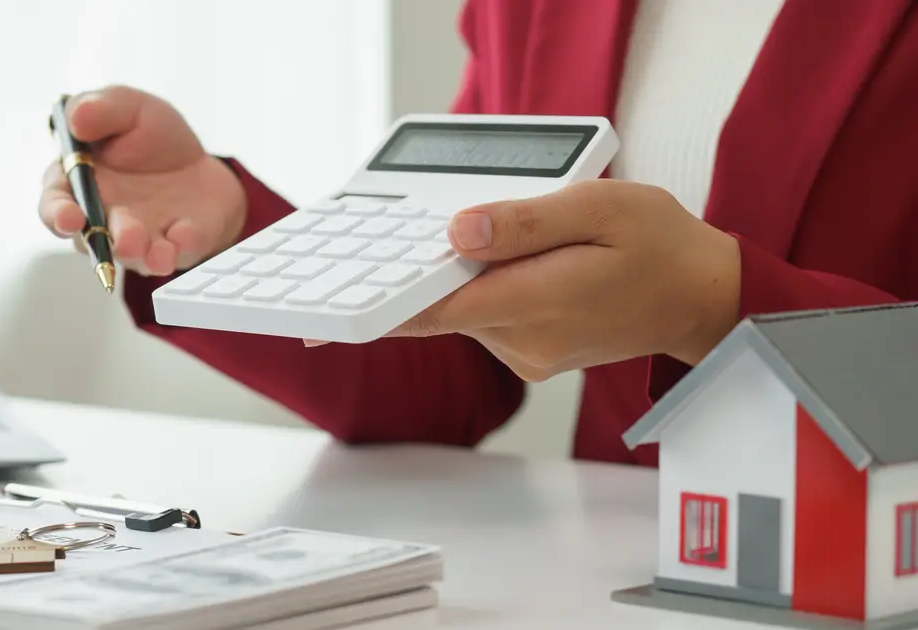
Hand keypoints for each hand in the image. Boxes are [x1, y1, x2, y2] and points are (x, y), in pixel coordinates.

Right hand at [38, 86, 248, 274]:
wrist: (202, 163)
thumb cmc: (153, 138)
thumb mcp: (130, 108)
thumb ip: (102, 108)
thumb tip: (77, 118)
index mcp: (80, 183)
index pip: (55, 204)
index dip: (58, 213)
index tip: (69, 217)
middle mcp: (103, 217)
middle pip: (91, 238)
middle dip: (103, 241)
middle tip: (120, 239)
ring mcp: (139, 237)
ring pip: (132, 253)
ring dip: (139, 252)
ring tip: (151, 249)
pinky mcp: (174, 247)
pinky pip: (176, 252)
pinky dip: (180, 247)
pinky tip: (185, 234)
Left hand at [316, 180, 741, 381]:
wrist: (702, 297)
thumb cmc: (659, 246)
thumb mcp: (598, 208)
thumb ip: (524, 222)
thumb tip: (457, 233)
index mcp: (536, 302)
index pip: (434, 310)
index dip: (376, 311)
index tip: (323, 319)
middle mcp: (523, 340)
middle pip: (442, 307)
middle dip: (417, 274)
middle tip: (391, 246)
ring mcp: (526, 354)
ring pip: (463, 311)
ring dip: (458, 277)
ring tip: (495, 237)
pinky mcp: (530, 355)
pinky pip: (485, 318)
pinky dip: (480, 290)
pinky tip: (506, 263)